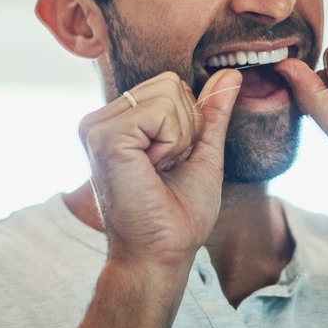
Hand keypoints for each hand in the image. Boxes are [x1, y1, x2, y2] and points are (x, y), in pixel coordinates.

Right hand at [78, 69, 241, 267]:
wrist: (161, 253)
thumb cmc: (178, 214)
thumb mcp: (202, 153)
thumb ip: (212, 112)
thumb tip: (230, 73)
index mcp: (119, 122)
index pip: (170, 85)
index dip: (188, 123)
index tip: (171, 163)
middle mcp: (101, 119)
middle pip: (170, 83)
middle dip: (185, 127)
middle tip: (165, 167)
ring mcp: (97, 126)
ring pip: (168, 93)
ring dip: (179, 137)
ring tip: (157, 170)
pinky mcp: (103, 136)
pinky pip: (160, 111)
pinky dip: (171, 143)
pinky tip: (151, 169)